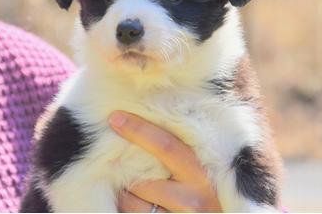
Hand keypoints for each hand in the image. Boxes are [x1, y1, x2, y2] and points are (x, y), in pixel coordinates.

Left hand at [108, 110, 222, 212]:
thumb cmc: (212, 195)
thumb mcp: (207, 172)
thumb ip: (184, 153)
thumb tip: (148, 130)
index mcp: (205, 174)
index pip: (166, 146)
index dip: (138, 130)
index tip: (115, 117)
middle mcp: (195, 199)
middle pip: (143, 179)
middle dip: (121, 167)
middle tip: (108, 157)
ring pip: (133, 202)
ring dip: (122, 192)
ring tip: (124, 183)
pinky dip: (125, 207)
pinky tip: (129, 200)